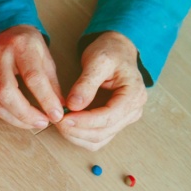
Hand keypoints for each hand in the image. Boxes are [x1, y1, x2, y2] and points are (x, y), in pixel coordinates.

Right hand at [0, 25, 63, 128]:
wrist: (3, 31)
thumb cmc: (28, 46)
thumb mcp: (45, 58)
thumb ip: (52, 84)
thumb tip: (59, 110)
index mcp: (21, 46)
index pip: (33, 77)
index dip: (46, 99)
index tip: (57, 115)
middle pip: (7, 92)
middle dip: (26, 113)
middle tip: (42, 122)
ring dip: (16, 118)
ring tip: (33, 123)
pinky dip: (5, 114)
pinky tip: (18, 117)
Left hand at [57, 31, 147, 149]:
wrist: (117, 51)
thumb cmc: (110, 52)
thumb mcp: (98, 61)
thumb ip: (86, 83)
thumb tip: (74, 105)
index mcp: (134, 95)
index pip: (109, 117)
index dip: (84, 121)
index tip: (63, 118)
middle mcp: (132, 111)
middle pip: (103, 132)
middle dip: (77, 129)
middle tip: (56, 120)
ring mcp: (123, 119)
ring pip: (98, 139)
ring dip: (76, 135)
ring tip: (59, 122)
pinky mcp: (113, 123)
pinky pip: (96, 138)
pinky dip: (79, 135)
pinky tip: (66, 125)